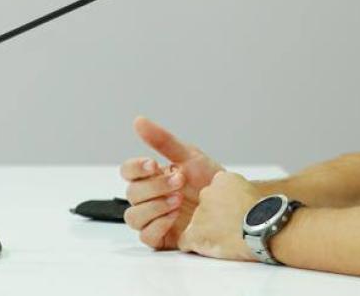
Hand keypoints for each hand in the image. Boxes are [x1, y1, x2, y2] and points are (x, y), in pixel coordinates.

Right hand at [119, 116, 223, 249]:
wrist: (231, 203)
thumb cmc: (208, 179)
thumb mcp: (189, 156)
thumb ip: (163, 140)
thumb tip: (138, 121)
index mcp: (152, 176)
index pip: (128, 171)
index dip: (135, 168)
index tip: (153, 164)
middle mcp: (148, 197)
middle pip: (131, 193)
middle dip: (155, 186)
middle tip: (180, 181)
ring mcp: (153, 218)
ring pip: (133, 216)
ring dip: (154, 206)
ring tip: (178, 201)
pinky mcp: (160, 237)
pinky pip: (146, 236)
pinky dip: (158, 225)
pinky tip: (175, 217)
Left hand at [178, 171, 262, 261]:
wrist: (264, 225)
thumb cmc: (265, 212)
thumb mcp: (254, 189)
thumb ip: (238, 192)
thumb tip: (238, 203)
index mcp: (222, 179)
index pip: (214, 191)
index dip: (223, 204)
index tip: (232, 212)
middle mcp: (207, 192)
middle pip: (204, 207)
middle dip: (213, 217)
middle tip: (230, 227)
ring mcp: (199, 213)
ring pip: (196, 224)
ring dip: (207, 231)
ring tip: (226, 239)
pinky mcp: (196, 233)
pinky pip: (185, 241)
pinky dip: (194, 245)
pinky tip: (207, 248)